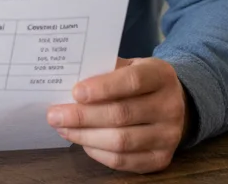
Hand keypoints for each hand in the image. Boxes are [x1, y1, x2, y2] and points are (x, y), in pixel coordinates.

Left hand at [47, 57, 187, 173]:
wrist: (173, 104)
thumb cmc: (139, 82)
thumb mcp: (129, 66)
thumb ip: (104, 70)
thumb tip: (68, 81)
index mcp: (161, 76)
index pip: (132, 81)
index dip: (102, 88)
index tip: (75, 92)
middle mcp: (170, 107)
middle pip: (122, 114)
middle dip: (83, 116)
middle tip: (55, 115)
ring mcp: (168, 136)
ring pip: (121, 141)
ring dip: (85, 136)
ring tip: (63, 128)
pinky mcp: (161, 159)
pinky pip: (123, 161)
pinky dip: (97, 152)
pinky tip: (81, 141)